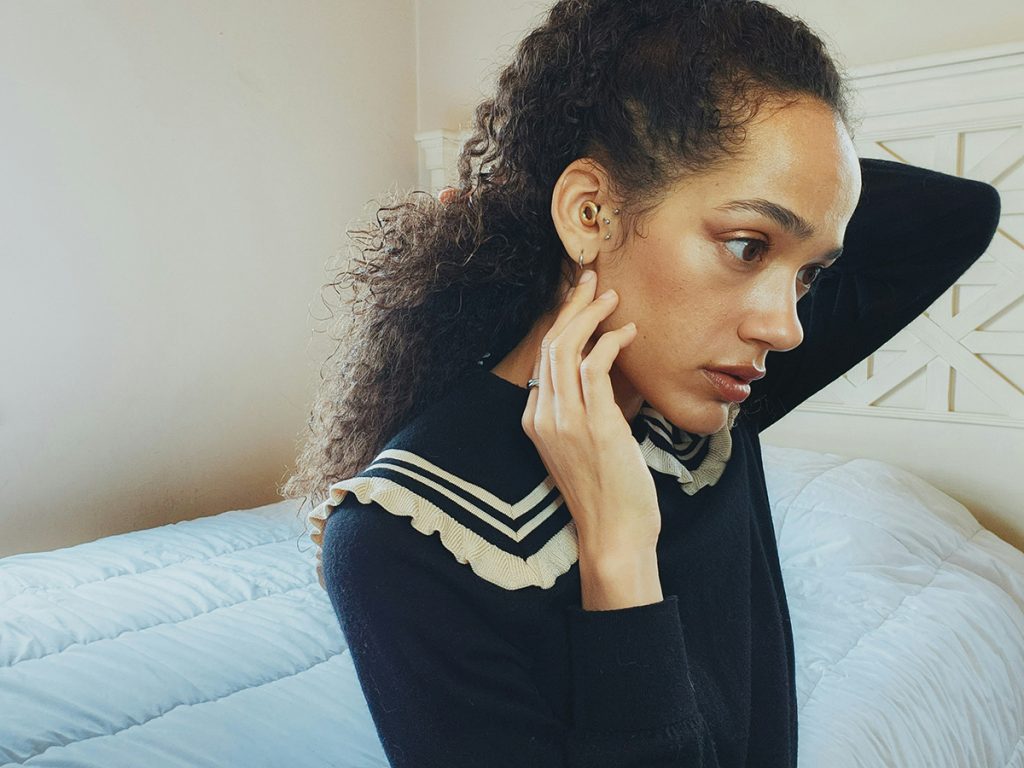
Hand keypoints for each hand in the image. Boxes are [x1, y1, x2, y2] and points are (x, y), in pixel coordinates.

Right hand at [521, 270, 661, 559]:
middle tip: (591, 279)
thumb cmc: (607, 494)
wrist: (613, 535)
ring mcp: (565, 420)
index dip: (561, 321)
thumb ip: (586, 411)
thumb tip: (606, 376)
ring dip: (590, 315)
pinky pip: (594, 366)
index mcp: (535, 420)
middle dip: (571, 306)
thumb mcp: (586, 447)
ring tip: (611, 297)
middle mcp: (543, 416)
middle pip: (550, 344)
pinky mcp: (593, 424)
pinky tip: (627, 332)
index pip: (543, 357)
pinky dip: (609, 342)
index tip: (581, 300)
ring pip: (566, 348)